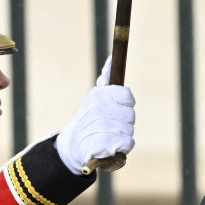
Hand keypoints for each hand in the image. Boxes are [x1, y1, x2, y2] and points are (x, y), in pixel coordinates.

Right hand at [56, 57, 135, 173]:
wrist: (72, 146)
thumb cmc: (88, 119)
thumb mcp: (95, 97)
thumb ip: (106, 79)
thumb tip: (111, 58)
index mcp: (99, 95)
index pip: (128, 97)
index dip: (125, 105)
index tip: (117, 109)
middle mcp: (99, 109)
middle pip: (131, 115)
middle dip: (124, 122)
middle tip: (109, 125)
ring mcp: (102, 126)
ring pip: (130, 130)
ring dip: (122, 135)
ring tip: (108, 135)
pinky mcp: (105, 144)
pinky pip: (128, 143)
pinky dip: (122, 147)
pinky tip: (112, 146)